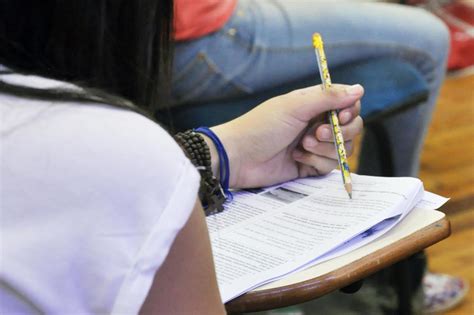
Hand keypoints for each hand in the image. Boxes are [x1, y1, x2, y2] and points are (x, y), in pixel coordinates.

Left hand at [208, 84, 363, 188]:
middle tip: (316, 133)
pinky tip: (297, 158)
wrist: (239, 157)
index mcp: (313, 104)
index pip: (347, 104)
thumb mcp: (294, 106)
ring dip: (325, 148)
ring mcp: (314, 146)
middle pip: (351, 128)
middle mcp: (316, 123)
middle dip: (339, 132)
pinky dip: (316, 162)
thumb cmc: (261, 126)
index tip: (342, 115)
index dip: (350, 110)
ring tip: (301, 146)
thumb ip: (328, 97)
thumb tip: (360, 89)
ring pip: (342, 148)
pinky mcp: (310, 166)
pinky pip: (329, 166)